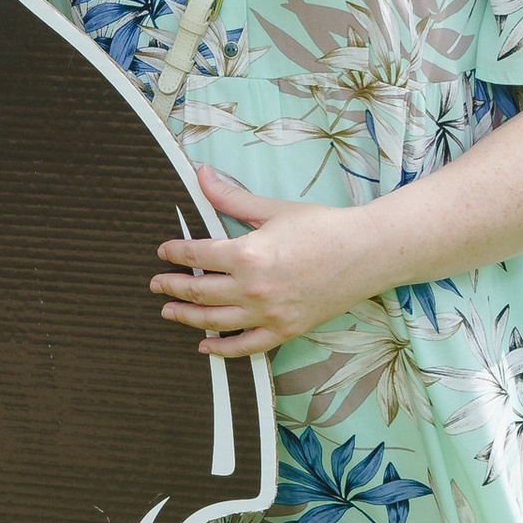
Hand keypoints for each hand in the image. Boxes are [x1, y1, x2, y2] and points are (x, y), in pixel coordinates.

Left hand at [150, 161, 383, 357]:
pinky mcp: (285, 330)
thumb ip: (232, 197)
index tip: (163, 252)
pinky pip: (245, 346)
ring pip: (213, 322)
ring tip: (168, 311)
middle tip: (156, 284)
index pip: (196, 255)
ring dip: (186, 317)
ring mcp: (268, 314)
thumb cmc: (323, 227)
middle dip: (171, 287)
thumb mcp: (273, 209)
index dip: (174, 253)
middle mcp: (253, 289)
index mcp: (247, 254)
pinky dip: (221, 349)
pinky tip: (204, 346)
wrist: (367, 254)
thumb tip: (201, 173)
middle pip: (197, 291)